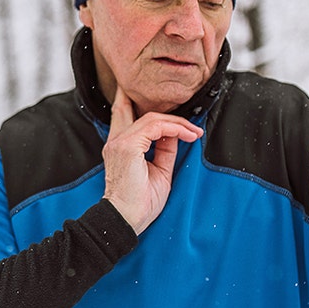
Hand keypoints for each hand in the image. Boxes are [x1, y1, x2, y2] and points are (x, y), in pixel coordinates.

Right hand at [102, 87, 202, 233]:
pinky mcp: (128, 146)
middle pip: (126, 108)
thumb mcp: (159, 172)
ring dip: (177, 122)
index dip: (135, 106)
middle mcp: (115, 141)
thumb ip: (165, 150)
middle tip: (151, 87)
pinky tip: (188, 135)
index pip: (123, 117)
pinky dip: (175, 128)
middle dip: (137, 95)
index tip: (162, 106)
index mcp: (119, 147)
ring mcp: (120, 142)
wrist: (126, 220)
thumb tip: (176, 135)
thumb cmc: (140, 203)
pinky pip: (156, 127)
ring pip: (152, 117)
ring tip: (193, 132)